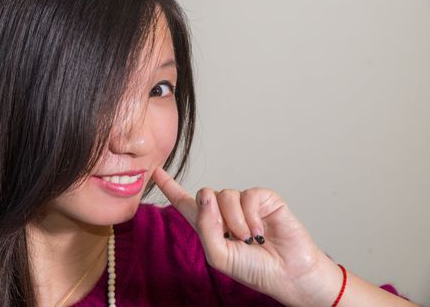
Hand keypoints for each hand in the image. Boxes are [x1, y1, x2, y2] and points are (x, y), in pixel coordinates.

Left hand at [152, 167, 341, 305]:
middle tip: (234, 239)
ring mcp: (244, 203)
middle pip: (205, 194)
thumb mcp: (219, 255)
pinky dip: (252, 216)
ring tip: (249, 239)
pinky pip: (248, 195)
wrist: (289, 273)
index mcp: (209, 225)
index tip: (155, 172)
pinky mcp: (264, 198)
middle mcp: (224, 211)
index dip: (170, 187)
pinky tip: (261, 232)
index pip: (185, 202)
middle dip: (216, 217)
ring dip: (236, 221)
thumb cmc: (254, 269)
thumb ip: (205, 226)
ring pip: (226, 194)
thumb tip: (205, 193)